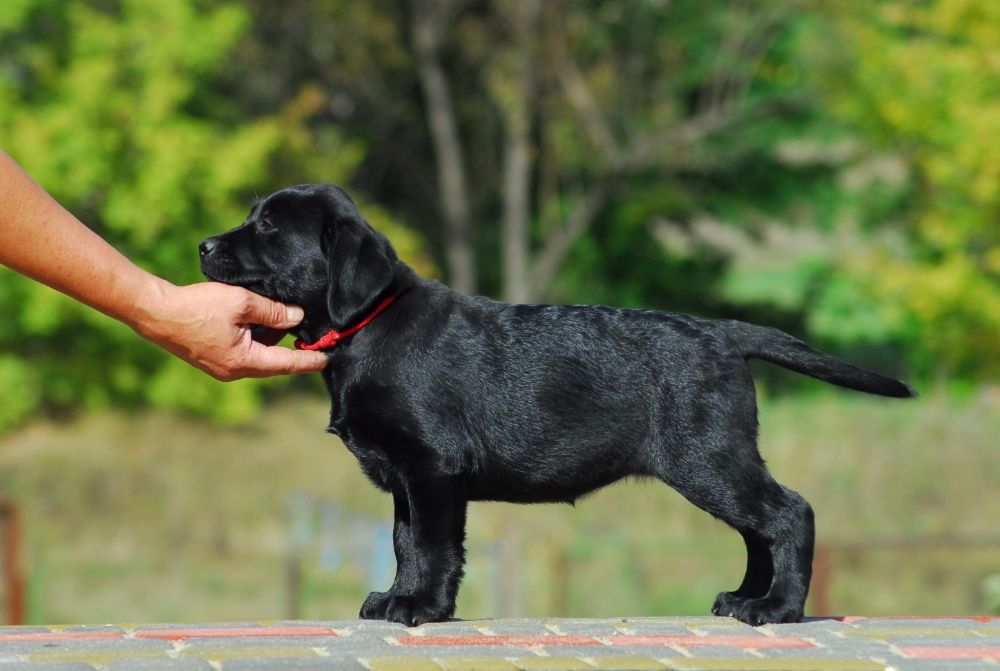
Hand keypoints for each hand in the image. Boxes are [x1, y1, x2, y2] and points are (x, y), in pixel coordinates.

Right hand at [133, 280, 327, 380]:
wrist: (155, 312)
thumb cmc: (197, 306)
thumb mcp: (241, 302)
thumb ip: (273, 311)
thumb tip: (297, 316)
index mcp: (244, 362)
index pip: (288, 364)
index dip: (311, 360)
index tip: (329, 357)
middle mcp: (235, 371)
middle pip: (274, 361)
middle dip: (293, 348)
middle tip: (312, 333)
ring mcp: (222, 367)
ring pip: (259, 354)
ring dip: (272, 339)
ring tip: (284, 317)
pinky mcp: (213, 358)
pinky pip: (244, 350)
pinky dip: (255, 338)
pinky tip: (258, 319)